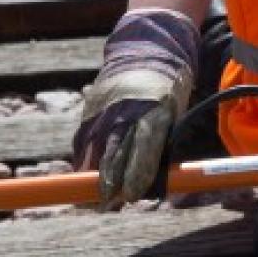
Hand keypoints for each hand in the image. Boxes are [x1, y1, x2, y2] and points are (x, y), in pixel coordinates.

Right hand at [72, 8, 198, 207]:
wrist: (146, 52)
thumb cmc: (168, 90)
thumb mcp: (173, 115)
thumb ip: (160, 145)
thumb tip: (149, 184)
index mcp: (156, 112)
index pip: (144, 149)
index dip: (135, 175)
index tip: (129, 196)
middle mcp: (127, 111)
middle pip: (113, 153)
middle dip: (108, 182)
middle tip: (105, 204)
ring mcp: (105, 109)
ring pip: (93, 149)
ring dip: (91, 174)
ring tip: (91, 198)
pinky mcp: (91, 108)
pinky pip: (84, 139)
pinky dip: (84, 158)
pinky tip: (85, 173)